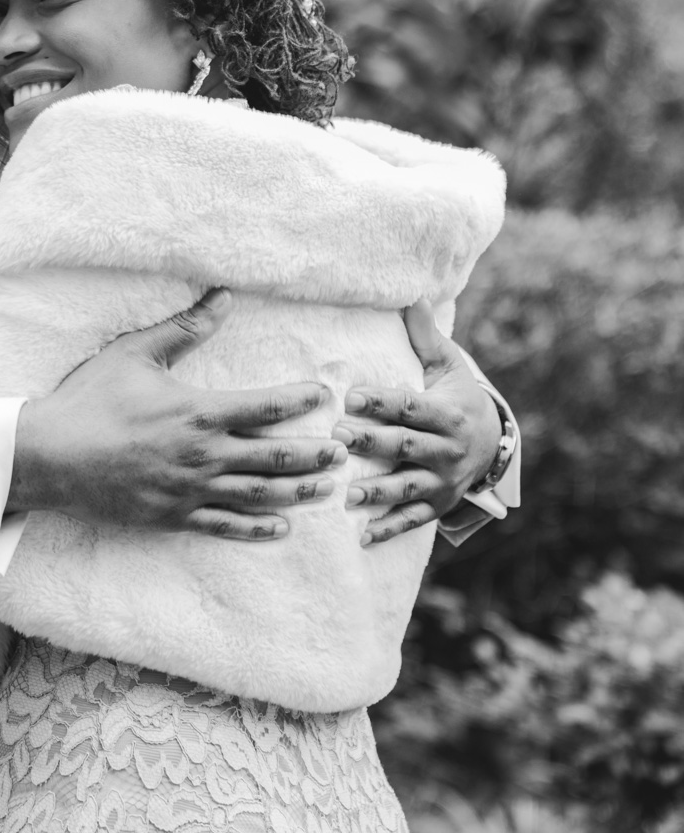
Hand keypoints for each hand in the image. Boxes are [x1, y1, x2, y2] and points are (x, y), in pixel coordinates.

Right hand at [9, 289, 345, 539]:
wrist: (48, 457)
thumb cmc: (90, 400)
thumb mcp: (136, 353)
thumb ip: (185, 327)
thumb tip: (224, 296)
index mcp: (198, 411)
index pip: (265, 406)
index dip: (300, 401)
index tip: (325, 397)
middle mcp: (202, 455)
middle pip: (274, 457)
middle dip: (314, 455)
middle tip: (345, 452)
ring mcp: (188, 491)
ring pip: (257, 496)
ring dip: (298, 493)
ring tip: (328, 490)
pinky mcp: (171, 517)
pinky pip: (223, 526)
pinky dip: (256, 529)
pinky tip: (281, 528)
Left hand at [331, 299, 502, 546]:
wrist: (494, 443)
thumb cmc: (458, 396)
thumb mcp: (449, 366)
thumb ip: (426, 338)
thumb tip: (412, 297)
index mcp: (448, 413)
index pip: (410, 407)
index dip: (382, 403)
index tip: (350, 398)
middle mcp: (448, 450)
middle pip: (406, 446)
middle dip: (373, 444)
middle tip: (337, 438)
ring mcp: (443, 481)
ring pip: (408, 487)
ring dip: (378, 491)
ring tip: (347, 493)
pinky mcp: (437, 505)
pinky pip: (412, 520)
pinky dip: (388, 528)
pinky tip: (362, 535)